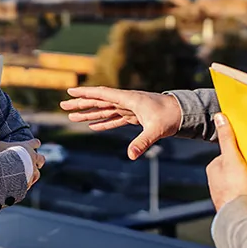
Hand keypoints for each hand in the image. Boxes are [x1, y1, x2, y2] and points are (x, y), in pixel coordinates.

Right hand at [0, 139, 44, 187]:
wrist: (12, 166)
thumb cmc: (8, 154)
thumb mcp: (0, 146)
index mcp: (27, 147)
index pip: (35, 143)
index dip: (35, 143)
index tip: (35, 144)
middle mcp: (33, 158)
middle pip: (42, 158)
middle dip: (40, 160)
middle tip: (37, 162)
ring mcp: (33, 169)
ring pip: (38, 172)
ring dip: (35, 173)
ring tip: (31, 175)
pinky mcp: (30, 179)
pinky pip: (31, 182)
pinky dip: (28, 183)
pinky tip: (25, 185)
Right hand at [60, 87, 181, 159]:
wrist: (183, 114)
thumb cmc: (170, 118)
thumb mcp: (155, 130)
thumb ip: (142, 142)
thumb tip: (131, 156)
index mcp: (128, 99)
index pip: (103, 94)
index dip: (86, 93)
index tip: (70, 91)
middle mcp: (126, 102)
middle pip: (99, 102)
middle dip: (81, 104)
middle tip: (63, 106)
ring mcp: (129, 108)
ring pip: (104, 110)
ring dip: (89, 113)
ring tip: (72, 116)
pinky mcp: (134, 116)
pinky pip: (114, 118)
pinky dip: (103, 122)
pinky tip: (93, 126)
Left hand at [206, 113, 246, 210]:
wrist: (242, 217)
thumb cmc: (235, 189)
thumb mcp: (232, 157)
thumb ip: (227, 138)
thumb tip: (220, 117)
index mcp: (213, 168)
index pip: (228, 154)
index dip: (241, 153)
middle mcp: (215, 181)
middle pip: (234, 168)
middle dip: (245, 168)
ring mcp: (224, 193)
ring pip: (239, 181)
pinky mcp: (234, 204)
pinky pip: (243, 194)